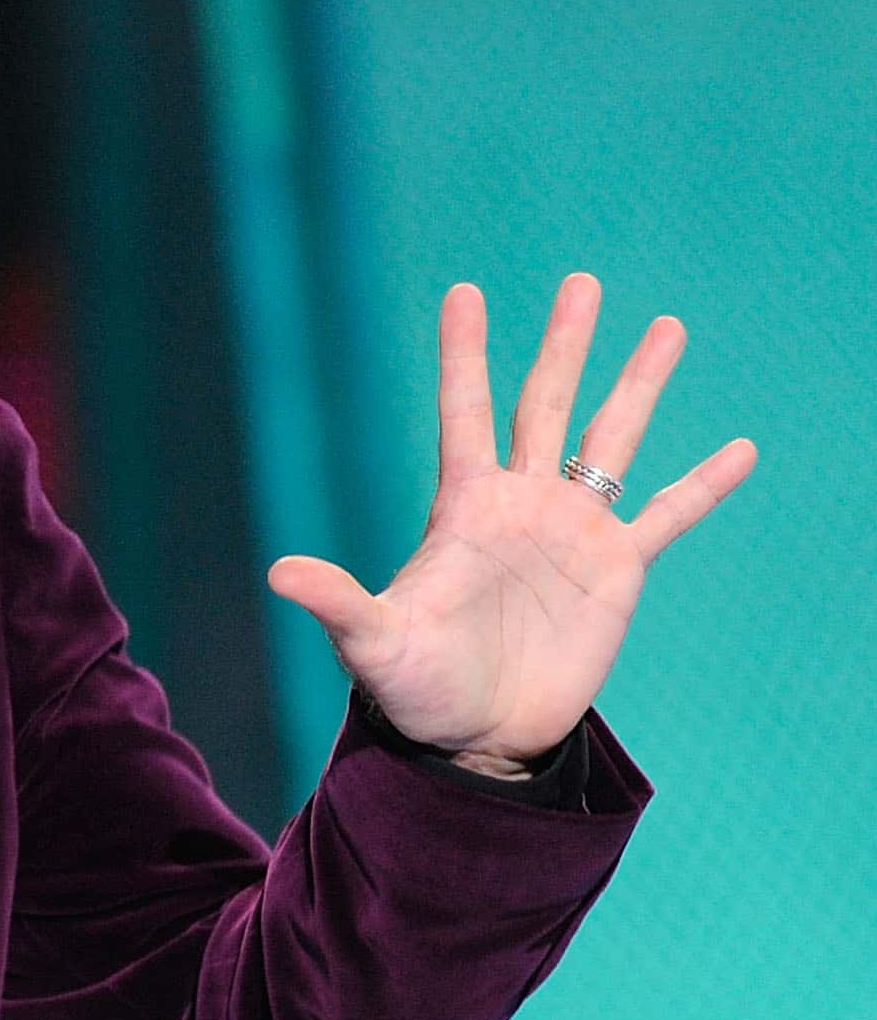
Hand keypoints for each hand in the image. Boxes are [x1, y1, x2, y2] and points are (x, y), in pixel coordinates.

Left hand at [265, 273, 756, 772]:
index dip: (465, 354)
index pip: (466, 412)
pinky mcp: (617, 571)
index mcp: (464, 507)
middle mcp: (522, 504)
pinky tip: (741, 449)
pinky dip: (702, 486)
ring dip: (639, 384)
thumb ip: (338, 602)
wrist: (476, 738)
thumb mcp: (374, 644)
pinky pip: (667, 516)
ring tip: (668, 326)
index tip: (465, 291)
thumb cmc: (416, 689)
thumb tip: (278, 573)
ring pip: (611, 439)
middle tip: (581, 281)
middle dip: (565, 344)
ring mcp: (573, 532)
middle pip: (546, 404)